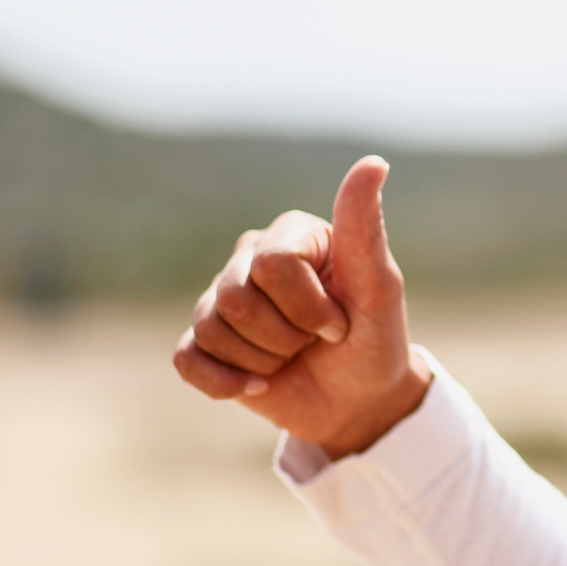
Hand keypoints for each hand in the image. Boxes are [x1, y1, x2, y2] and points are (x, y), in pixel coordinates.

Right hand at [173, 155, 431, 458]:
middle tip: (314, 342)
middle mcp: (250, 257)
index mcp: (291, 234)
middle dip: (285, 335)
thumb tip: (374, 162)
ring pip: (212, 329)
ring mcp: (222, 298)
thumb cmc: (374, 340)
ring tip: (291, 357)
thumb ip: (365, 227)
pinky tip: (258, 384)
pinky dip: (226, 382)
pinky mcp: (204, 341)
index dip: (309, 307)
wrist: (359, 403)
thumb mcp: (379, 289)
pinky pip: (187, 359)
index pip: (273, 265)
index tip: (339, 322)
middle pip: (236, 298)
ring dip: (263, 359)